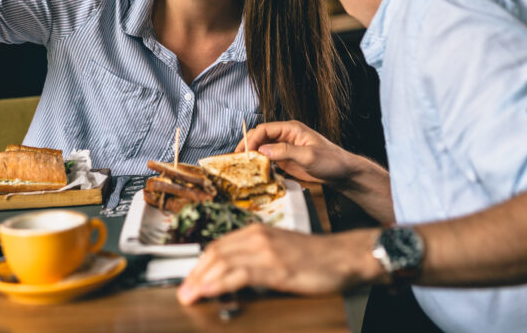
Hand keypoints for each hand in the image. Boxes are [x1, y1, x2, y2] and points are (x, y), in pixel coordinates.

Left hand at [176, 224, 375, 304]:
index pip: (218, 246)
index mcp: (257, 231)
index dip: (199, 264)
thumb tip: (232, 274)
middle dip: (195, 274)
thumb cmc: (315, 256)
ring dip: (202, 280)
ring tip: (189, 294)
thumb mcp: (280, 251)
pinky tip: (210, 290)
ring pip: (223, 262)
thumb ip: (257, 258)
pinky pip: (241, 273)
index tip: (188, 280)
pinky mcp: (276, 267)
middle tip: (183, 291)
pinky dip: (220, 282)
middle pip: (215, 253)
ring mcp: (267, 251)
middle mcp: (258, 237)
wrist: (344, 255)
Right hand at [235, 120, 360, 187]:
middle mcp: (286, 136)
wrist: (343, 173)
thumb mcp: (308, 156)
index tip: (244, 151)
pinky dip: (260, 163)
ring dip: (252, 155)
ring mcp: (285, 148)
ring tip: (241, 165)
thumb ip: (285, 151)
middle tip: (237, 158)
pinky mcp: (286, 160)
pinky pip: (268, 159)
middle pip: (261, 136)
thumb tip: (262, 150)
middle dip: (248, 145)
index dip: (252, 138)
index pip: (265, 129)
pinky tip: (253, 171)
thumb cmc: (331, 161)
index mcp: (291, 129)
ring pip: (263, 147)